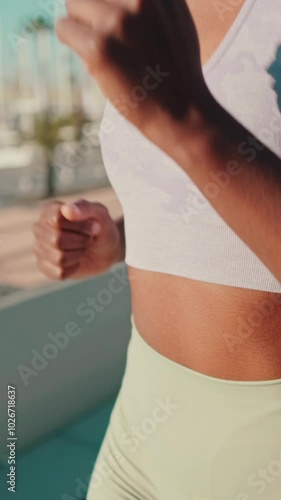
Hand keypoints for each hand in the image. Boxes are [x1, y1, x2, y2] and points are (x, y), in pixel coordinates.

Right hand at [33, 200, 123, 279]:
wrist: (106, 250)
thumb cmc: (101, 228)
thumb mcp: (100, 213)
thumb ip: (85, 208)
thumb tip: (67, 210)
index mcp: (49, 211)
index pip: (56, 219)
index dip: (80, 226)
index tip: (94, 225)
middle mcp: (39, 228)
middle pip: (56, 239)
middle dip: (81, 241)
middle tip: (89, 239)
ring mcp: (39, 248)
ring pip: (58, 257)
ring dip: (78, 254)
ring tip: (82, 248)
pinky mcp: (44, 267)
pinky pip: (59, 272)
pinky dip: (74, 267)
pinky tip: (76, 260)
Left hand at [56, 0, 209, 151]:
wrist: (185, 112)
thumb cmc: (179, 73)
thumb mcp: (177, 22)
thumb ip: (153, 3)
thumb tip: (122, 0)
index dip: (109, 3)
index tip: (111, 20)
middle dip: (93, 9)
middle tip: (105, 36)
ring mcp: (119, 21)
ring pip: (74, 3)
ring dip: (80, 25)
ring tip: (100, 48)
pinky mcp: (100, 46)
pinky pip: (64, 28)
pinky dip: (70, 41)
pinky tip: (91, 58)